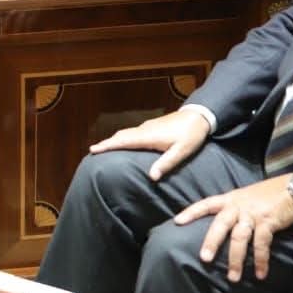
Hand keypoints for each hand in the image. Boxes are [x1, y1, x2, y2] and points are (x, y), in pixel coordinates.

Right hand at [88, 109, 210, 180]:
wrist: (200, 115)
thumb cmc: (191, 135)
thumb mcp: (181, 151)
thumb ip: (166, 163)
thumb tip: (151, 177)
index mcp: (148, 137)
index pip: (123, 141)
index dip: (107, 145)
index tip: (92, 150)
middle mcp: (145, 130)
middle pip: (121, 136)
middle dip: (107, 143)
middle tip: (93, 151)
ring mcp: (148, 126)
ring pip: (126, 133)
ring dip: (115, 140)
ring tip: (106, 147)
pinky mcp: (152, 126)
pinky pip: (133, 132)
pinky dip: (124, 137)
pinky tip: (126, 142)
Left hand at [173, 174, 292, 281]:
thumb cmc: (268, 194)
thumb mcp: (245, 197)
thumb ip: (233, 209)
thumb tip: (221, 227)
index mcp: (230, 199)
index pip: (206, 204)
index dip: (191, 212)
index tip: (177, 222)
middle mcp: (238, 206)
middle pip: (220, 224)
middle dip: (211, 242)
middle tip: (204, 259)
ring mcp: (253, 214)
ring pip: (239, 238)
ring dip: (235, 260)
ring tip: (233, 278)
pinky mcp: (268, 222)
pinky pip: (262, 244)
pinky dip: (261, 260)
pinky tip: (260, 274)